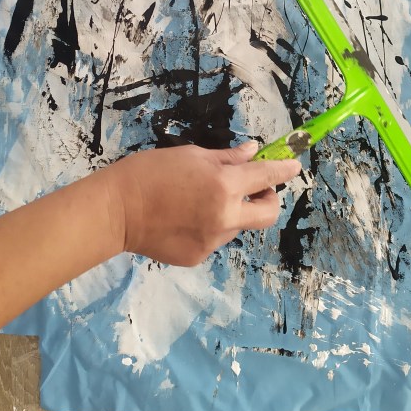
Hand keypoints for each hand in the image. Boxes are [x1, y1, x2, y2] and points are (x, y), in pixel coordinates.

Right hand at [104, 141, 301, 265]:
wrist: (116, 211)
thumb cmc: (150, 173)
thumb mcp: (191, 156)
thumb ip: (226, 159)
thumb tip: (253, 154)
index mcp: (223, 186)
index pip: (266, 177)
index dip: (284, 169)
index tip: (294, 165)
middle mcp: (225, 216)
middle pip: (268, 214)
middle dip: (269, 199)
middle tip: (254, 188)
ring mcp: (212, 241)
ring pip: (237, 225)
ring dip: (231, 211)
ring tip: (198, 201)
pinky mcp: (198, 256)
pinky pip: (215, 239)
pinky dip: (209, 226)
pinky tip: (183, 218)